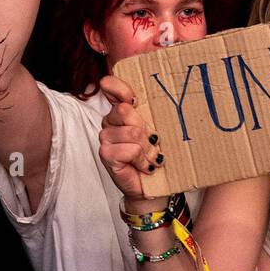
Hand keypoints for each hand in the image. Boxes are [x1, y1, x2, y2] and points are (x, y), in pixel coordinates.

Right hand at [98, 75, 165, 201]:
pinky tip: (143, 166)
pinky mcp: (106, 154)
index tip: (134, 99)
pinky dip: (142, 160)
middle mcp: (109, 121)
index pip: (110, 85)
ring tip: (150, 157)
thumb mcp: (157, 127)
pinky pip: (130, 150)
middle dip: (145, 129)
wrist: (152, 185)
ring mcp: (105, 138)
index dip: (121, 88)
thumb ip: (152, 110)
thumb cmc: (154, 154)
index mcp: (120, 110)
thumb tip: (164, 92)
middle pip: (126, 110)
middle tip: (152, 142)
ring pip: (132, 132)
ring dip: (148, 149)